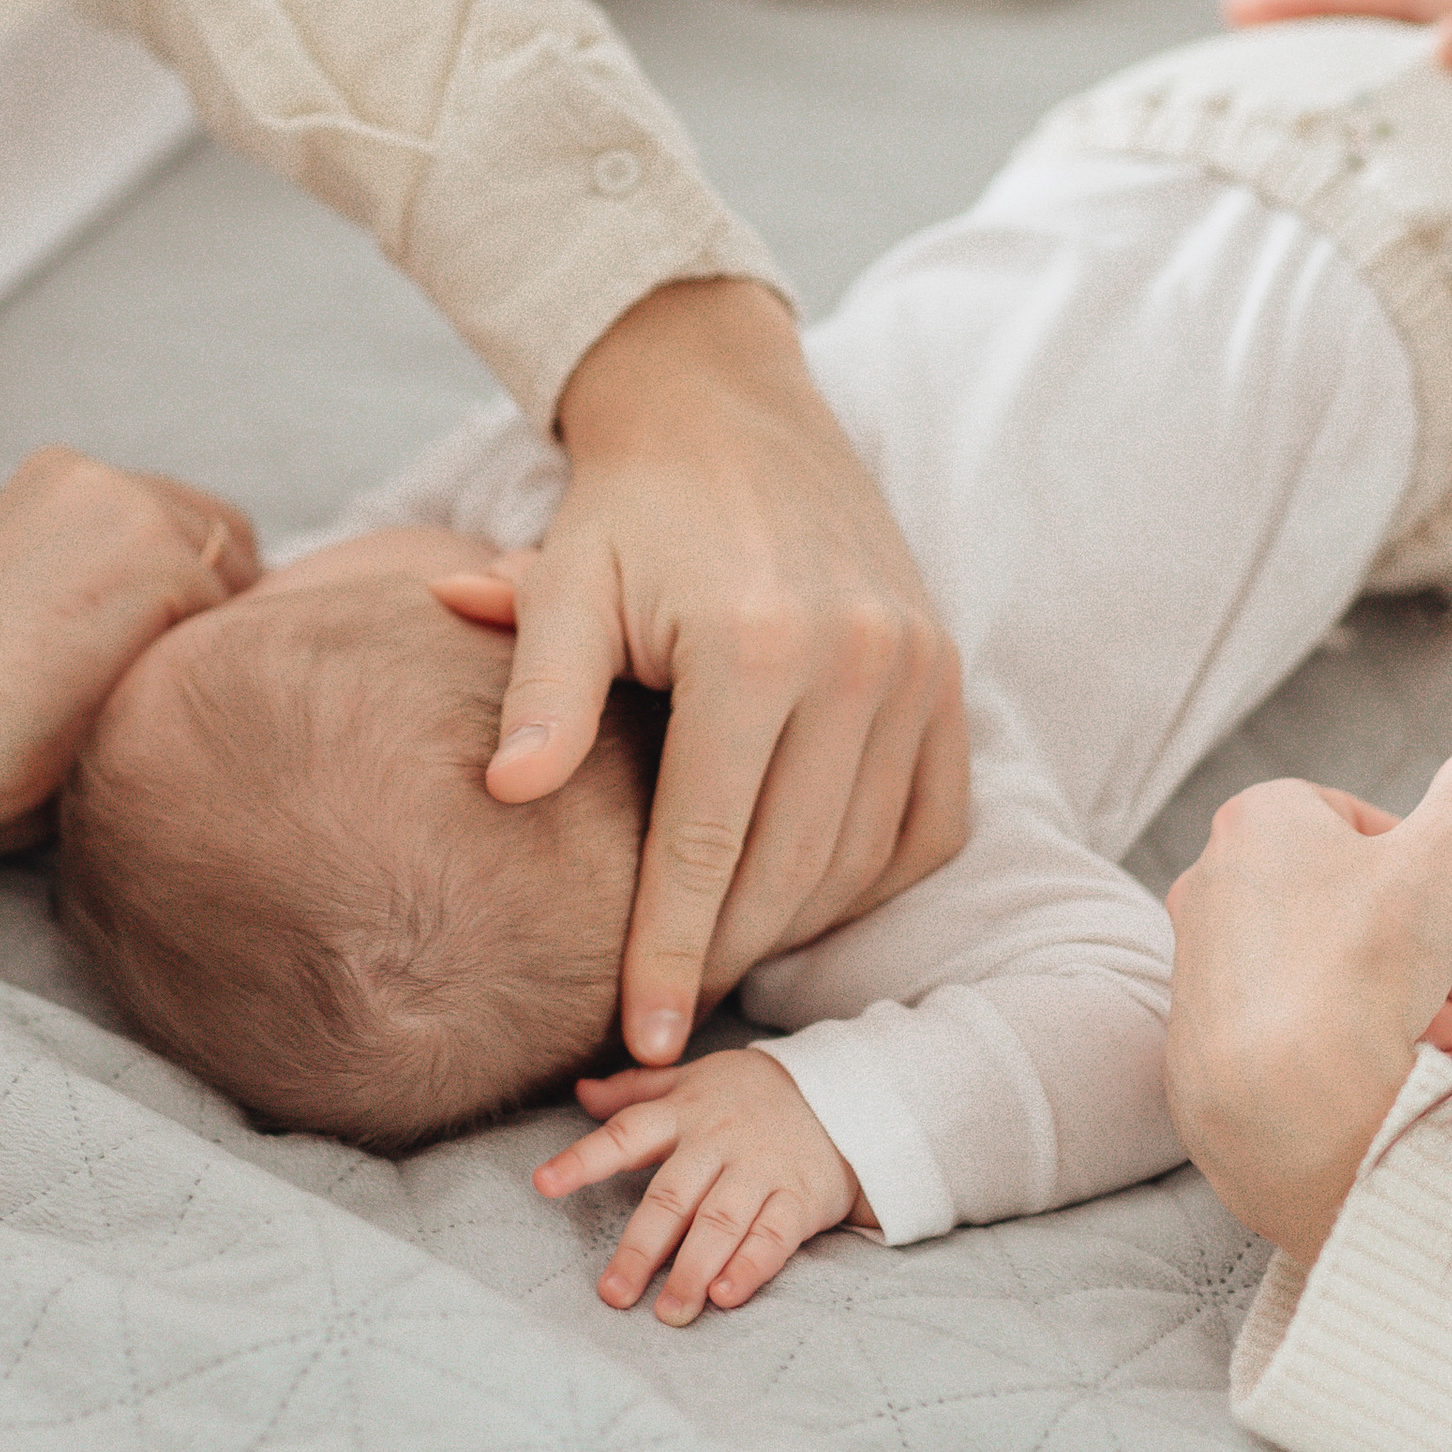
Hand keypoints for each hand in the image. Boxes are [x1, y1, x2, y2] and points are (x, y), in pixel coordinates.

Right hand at [0, 448, 257, 868]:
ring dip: (206, 643)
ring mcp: (133, 508)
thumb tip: (170, 630)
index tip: (170, 653)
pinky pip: (229, 624)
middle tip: (179, 685)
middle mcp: (96, 477)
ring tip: (152, 705)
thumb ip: (94, 592)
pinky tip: (148, 710)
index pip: (178, 519)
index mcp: (55, 482)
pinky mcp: (162, 558)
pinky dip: (203, 672)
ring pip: (229, 582)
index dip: (191, 591)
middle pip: (221, 538)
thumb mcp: (22, 611)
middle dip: (212, 610)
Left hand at [493, 276, 968, 1067]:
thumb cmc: (628, 511)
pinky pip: (928, 822)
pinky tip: (804, 894)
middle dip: (727, 957)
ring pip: (861, 858)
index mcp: (753, 646)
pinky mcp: (945, 671)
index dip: (670, 954)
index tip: (642, 1038)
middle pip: (790, 870)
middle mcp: (855, 660)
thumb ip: (541, 692)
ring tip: (724, 958)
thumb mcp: (565, 583)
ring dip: (795, 925)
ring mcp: (915, 667)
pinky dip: (871, 876)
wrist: (726, 412)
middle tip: (667, 1014)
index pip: (706, 847)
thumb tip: (506, 794)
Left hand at [533, 1045, 870, 1323]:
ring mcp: (760, 1169)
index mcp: (684, 1114)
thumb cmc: (751, 1093)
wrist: (843, 1091)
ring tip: (670, 1312)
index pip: (625, 1134)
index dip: (583, 1159)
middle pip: (672, 1196)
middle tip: (614, 1294)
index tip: (544, 1183)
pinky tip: (728, 1295)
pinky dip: (752, 1265)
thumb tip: (580, 1090)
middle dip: (641, 1247)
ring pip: (720, 1221)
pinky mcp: (800, 1196)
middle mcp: (718, 1142)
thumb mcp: (694, 1080)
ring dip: (693, 1269)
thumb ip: (636, 1091)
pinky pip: (774, 1233)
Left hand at [1164, 752, 1451, 1264]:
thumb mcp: (1444, 852)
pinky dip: (1405, 1058)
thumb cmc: (1361, 957)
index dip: (1438, 862)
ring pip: (1361, 990)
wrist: (1286, 1101)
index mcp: (1259, 827)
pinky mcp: (1225, 1059)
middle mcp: (1224, 896)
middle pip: (1374, 924)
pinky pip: (1327, 1046)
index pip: (1357, 826)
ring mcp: (1221, 983)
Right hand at [1223, 0, 1451, 176]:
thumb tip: (1447, 34)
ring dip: (1356, 65)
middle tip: (1234, 31)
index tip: (1241, 10)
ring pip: (1430, 61)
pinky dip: (1398, 119)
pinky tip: (1365, 162)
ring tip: (1280, 91)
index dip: (1328, 0)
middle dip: (1323, 18)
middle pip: (1412, 14)